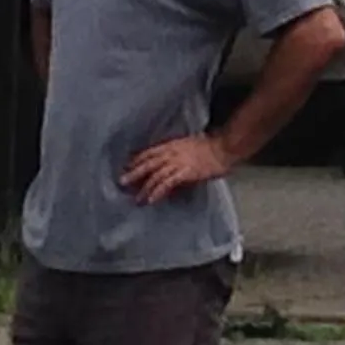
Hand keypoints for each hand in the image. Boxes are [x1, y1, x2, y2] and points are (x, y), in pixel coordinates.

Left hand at [121, 133, 236, 204]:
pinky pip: (167, 183)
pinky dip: (158, 192)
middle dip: (134, 172)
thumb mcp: (188, 145)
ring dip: (144, 187)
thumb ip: (177, 152)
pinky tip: (152, 200)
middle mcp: (171, 153)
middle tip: (121, 182)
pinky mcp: (185, 173)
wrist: (223, 148)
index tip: (127, 167)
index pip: (149, 152)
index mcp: (172, 145)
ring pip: (155, 175)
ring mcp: (178, 163)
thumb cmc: (210, 146)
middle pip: (148, 163)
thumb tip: (168, 163)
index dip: (137, 160)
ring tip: (137, 199)